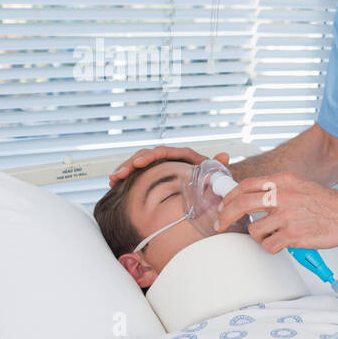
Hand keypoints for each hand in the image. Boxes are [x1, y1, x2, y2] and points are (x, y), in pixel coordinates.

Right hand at [109, 145, 228, 186]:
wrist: (213, 187)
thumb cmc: (215, 180)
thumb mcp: (216, 174)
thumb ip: (218, 166)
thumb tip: (224, 156)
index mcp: (184, 156)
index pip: (164, 151)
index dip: (150, 156)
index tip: (138, 163)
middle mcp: (171, 158)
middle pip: (147, 155)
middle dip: (131, 163)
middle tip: (119, 175)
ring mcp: (162, 166)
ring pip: (140, 163)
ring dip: (125, 169)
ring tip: (113, 179)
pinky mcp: (155, 174)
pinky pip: (138, 173)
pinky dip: (127, 176)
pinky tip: (114, 183)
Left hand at [215, 171, 337, 251]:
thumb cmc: (328, 203)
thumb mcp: (300, 185)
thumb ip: (277, 189)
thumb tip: (253, 197)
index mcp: (283, 181)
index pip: (246, 185)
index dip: (230, 197)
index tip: (224, 206)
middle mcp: (282, 196)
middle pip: (241, 205)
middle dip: (226, 217)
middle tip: (222, 224)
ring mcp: (287, 216)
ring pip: (254, 230)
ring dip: (259, 236)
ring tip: (273, 235)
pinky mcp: (293, 235)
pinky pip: (269, 245)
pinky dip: (272, 247)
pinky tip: (282, 244)